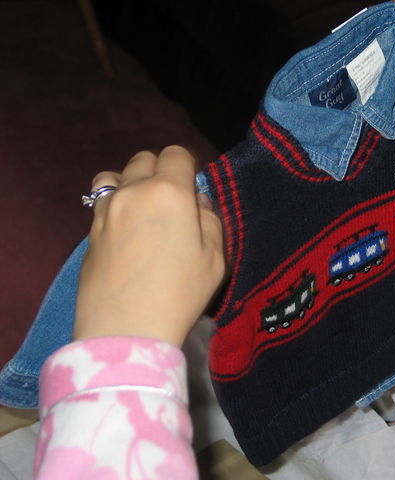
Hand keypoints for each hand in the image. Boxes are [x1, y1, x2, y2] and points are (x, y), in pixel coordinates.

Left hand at [75, 146, 224, 346]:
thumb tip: (196, 204)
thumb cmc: (180, 294)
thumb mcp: (215, 258)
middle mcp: (133, 192)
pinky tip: (125, 232)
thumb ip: (210, 221)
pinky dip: (115, 206)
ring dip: (131, 183)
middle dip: (160, 171)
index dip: (188, 166)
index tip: (193, 189)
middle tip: (171, 202)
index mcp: (169, 192)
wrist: (126, 330)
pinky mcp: (89, 232)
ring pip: (115, 176)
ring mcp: (105, 211)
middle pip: (144, 159)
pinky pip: (101, 203)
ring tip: (141, 209)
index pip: (176, 154)